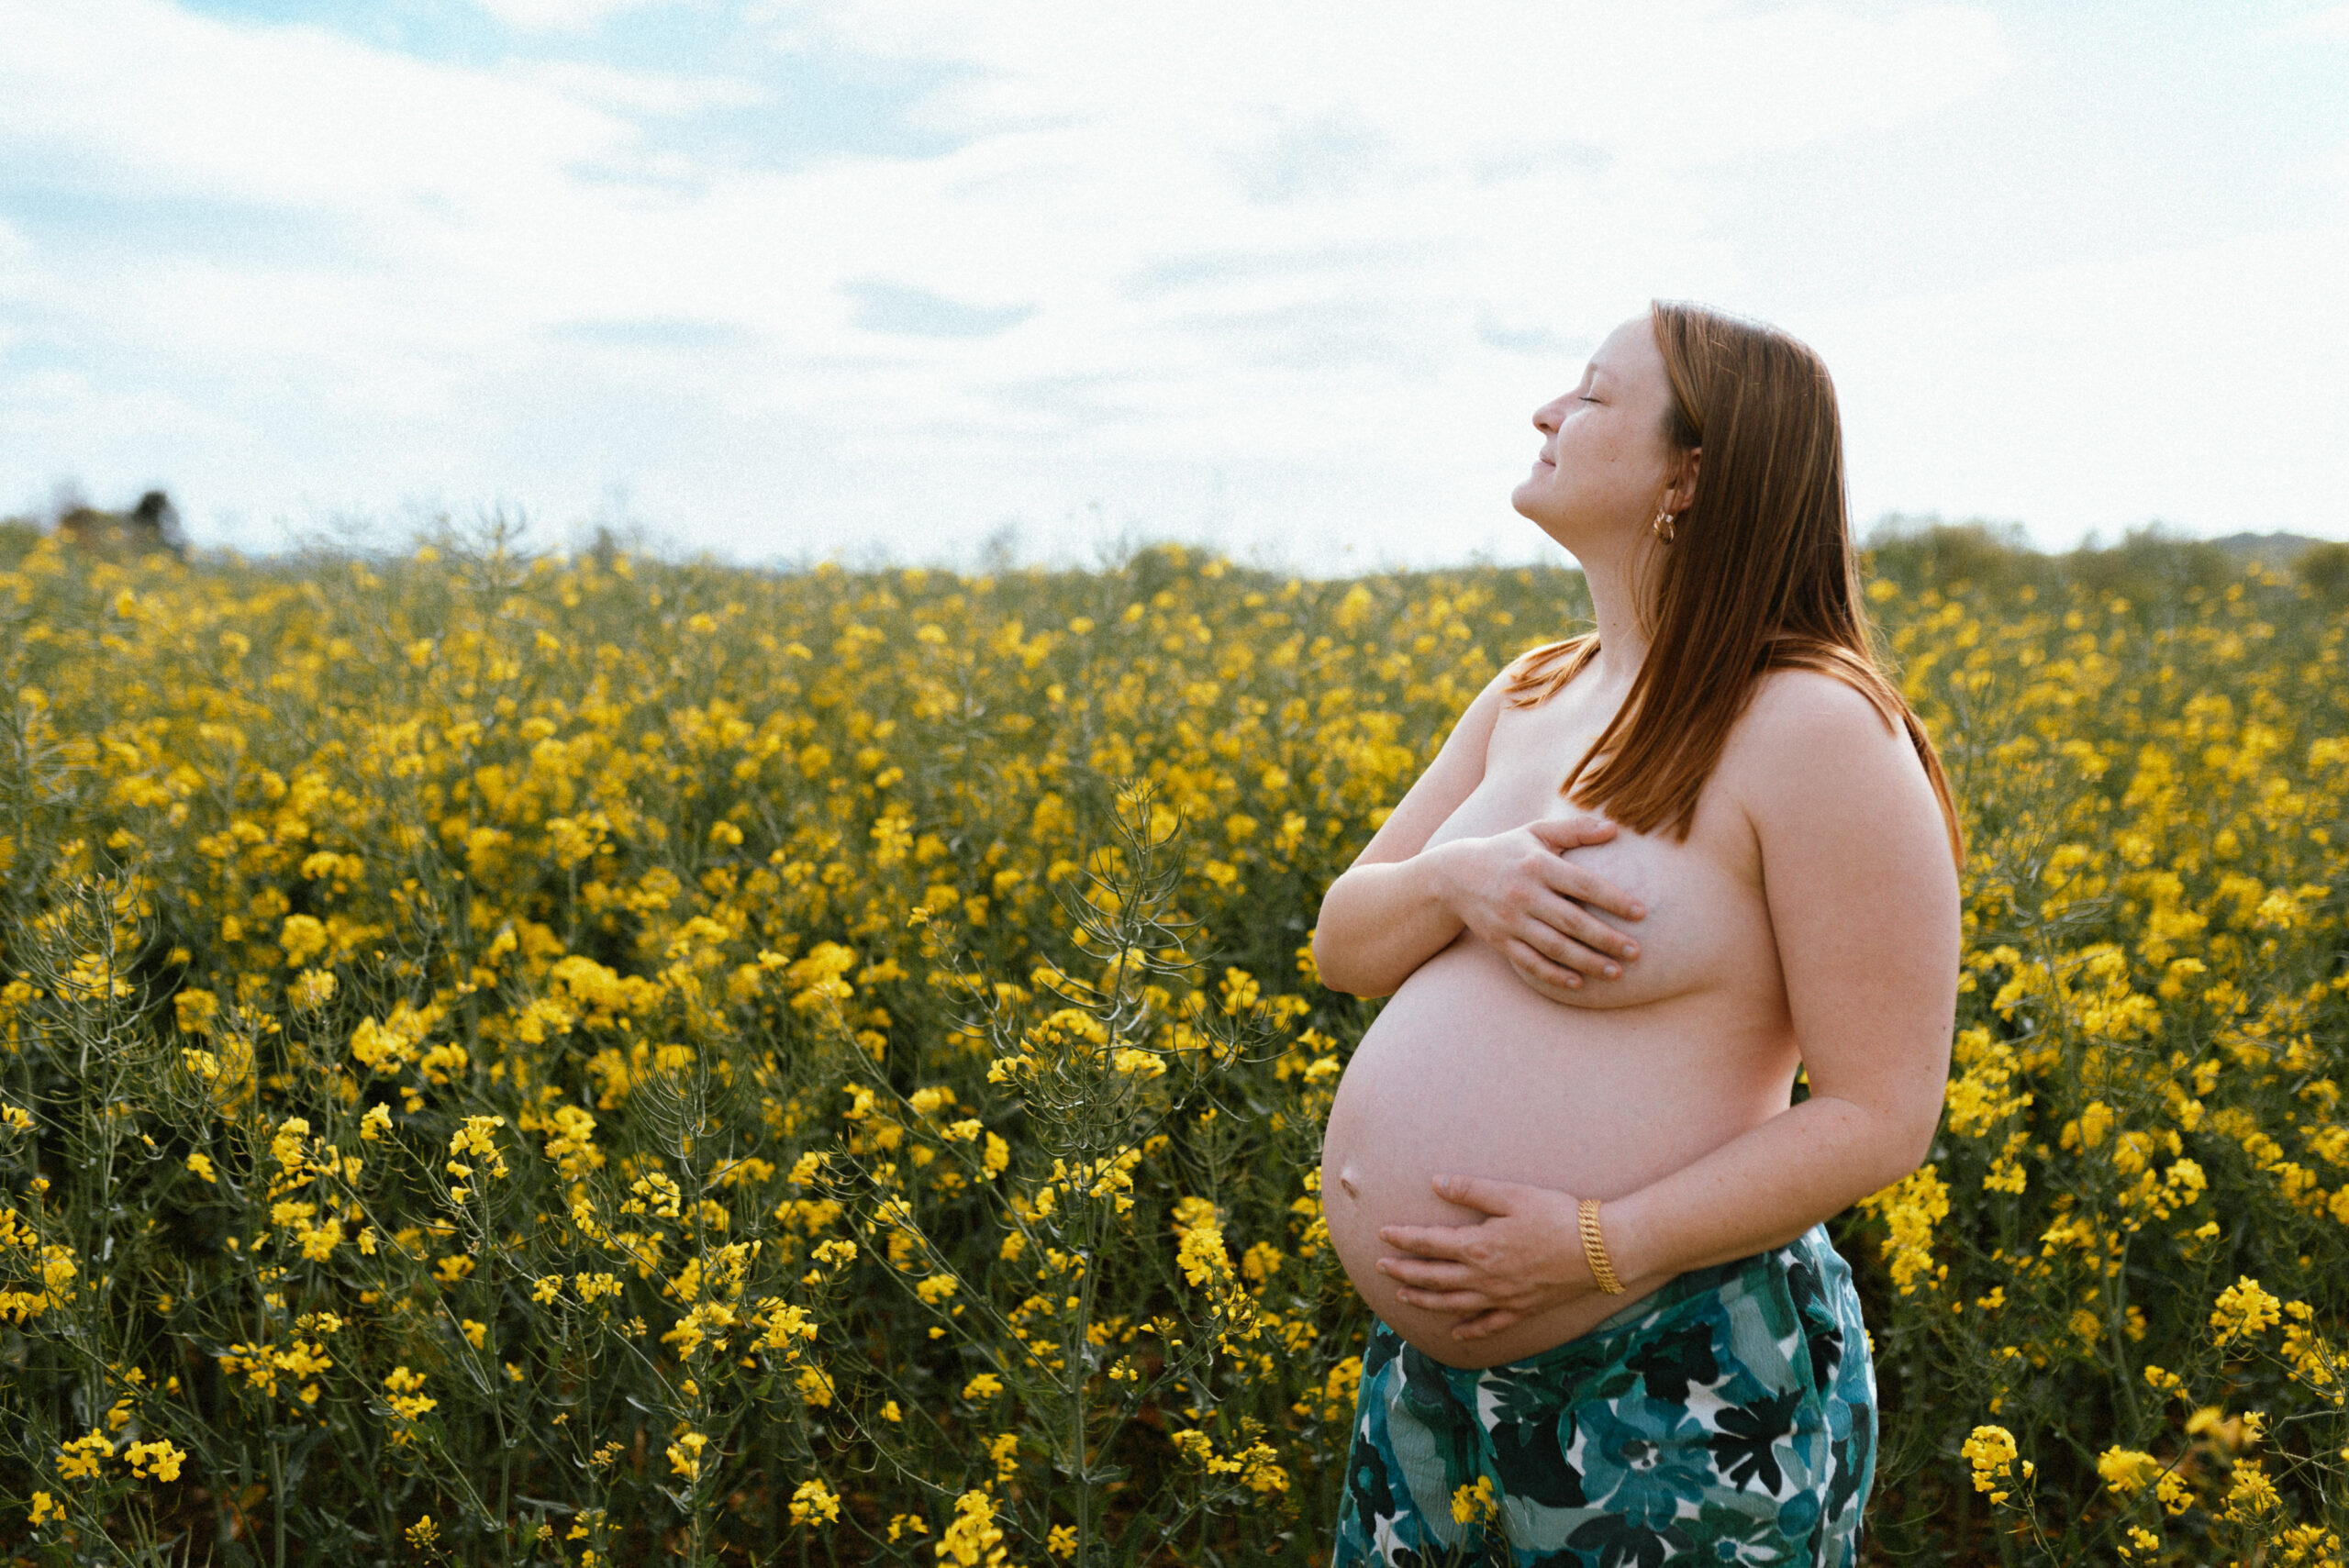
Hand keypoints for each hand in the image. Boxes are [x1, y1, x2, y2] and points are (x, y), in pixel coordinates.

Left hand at [1374, 1174, 1599, 1341]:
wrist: (1599, 1251)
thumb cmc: (1557, 1216)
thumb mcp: (1512, 1195)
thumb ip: (1470, 1190)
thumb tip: (1435, 1182)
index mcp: (1478, 1247)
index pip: (1429, 1243)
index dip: (1403, 1239)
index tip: (1383, 1234)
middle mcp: (1484, 1278)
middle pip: (1434, 1277)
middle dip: (1404, 1271)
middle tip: (1381, 1267)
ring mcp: (1502, 1298)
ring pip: (1453, 1304)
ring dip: (1425, 1300)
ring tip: (1404, 1295)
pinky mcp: (1522, 1309)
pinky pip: (1489, 1325)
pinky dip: (1469, 1330)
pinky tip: (1456, 1333)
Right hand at [1435, 816, 1644, 995]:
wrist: (1454, 876)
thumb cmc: (1506, 851)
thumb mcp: (1536, 832)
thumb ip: (1575, 831)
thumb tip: (1615, 828)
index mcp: (1538, 865)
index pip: (1582, 884)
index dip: (1613, 899)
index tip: (1641, 913)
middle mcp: (1524, 894)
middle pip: (1572, 921)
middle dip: (1607, 939)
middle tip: (1637, 952)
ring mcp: (1511, 920)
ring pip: (1554, 947)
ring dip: (1587, 962)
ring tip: (1617, 973)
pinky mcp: (1500, 940)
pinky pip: (1530, 963)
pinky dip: (1554, 975)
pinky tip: (1578, 983)